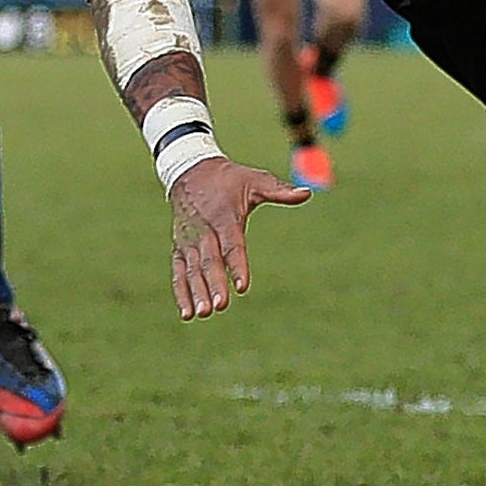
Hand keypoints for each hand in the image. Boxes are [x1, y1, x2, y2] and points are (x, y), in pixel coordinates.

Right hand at [169, 156, 309, 319]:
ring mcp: (188, 240)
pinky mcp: (179, 247)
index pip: (231, 245)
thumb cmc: (229, 179)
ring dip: (196, 292)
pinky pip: (178, 271)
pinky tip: (187, 313)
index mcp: (224, 217)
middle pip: (209, 261)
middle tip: (220, 306)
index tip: (242, 286)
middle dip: (214, 284)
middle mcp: (203, 230)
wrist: (190, 171)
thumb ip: (279, 190)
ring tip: (202, 313)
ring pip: (191, 269)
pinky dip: (181, 292)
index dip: (236, 265)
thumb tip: (307, 193)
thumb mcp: (254, 180)